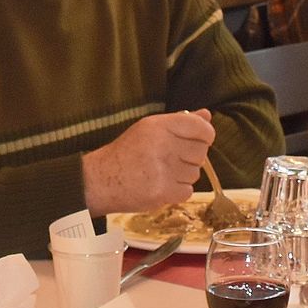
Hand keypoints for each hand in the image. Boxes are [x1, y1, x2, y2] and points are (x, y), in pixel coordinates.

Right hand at [81, 109, 214, 214]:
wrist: (101, 180)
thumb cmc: (127, 153)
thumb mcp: (149, 129)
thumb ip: (180, 122)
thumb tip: (206, 115)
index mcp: (159, 126)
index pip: (201, 128)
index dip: (205, 135)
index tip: (199, 140)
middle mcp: (162, 145)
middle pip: (201, 152)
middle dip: (191, 157)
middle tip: (172, 159)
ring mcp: (163, 170)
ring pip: (195, 173)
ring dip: (183, 175)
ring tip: (163, 173)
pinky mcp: (163, 192)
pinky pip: (187, 191)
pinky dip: (177, 191)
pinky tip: (161, 185)